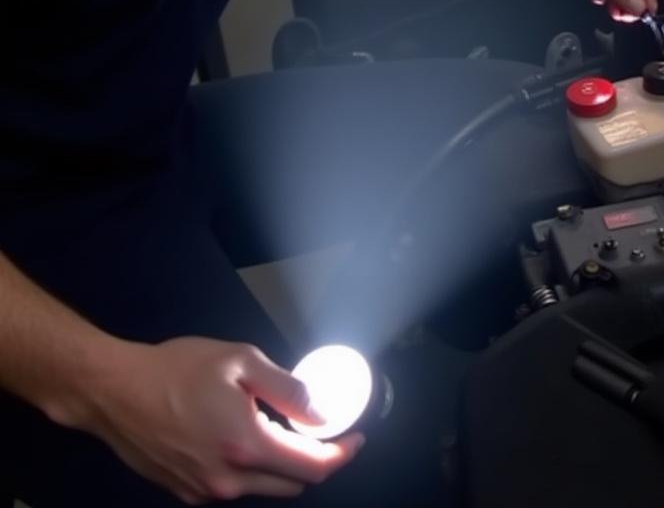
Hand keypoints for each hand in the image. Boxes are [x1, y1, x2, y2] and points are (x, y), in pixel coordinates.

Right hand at [74, 337, 362, 503]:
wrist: (114, 392)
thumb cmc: (177, 369)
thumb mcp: (240, 362)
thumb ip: (287, 388)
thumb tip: (323, 411)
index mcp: (245, 447)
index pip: (310, 467)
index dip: (341, 454)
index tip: (356, 438)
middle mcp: (227, 481)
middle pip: (291, 484)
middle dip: (314, 460)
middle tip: (319, 428)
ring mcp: (204, 492)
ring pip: (262, 488)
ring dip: (280, 464)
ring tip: (281, 426)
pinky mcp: (185, 493)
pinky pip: (234, 487)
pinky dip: (252, 467)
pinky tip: (245, 434)